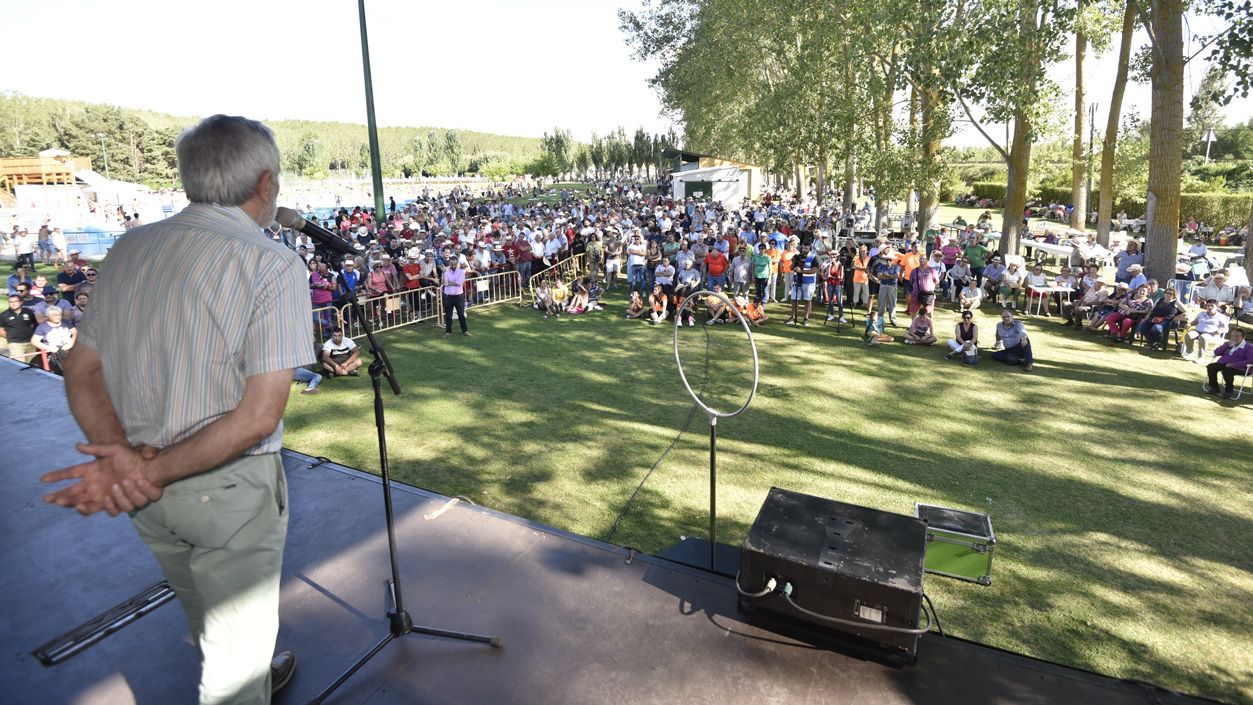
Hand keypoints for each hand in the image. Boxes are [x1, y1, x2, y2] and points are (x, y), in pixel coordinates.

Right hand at [42, 443, 162, 516]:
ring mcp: (104, 495)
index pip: (69, 475)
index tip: (43, 478)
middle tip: (52, 499)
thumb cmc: (131, 457)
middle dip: (60, 498)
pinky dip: (108, 504)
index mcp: (90, 472)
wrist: (149, 468)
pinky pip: (109, 510)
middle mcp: (94, 486)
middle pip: (72, 496)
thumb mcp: (114, 449)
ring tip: (80, 501)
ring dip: (82, 504)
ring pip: (87, 506)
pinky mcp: (117, 503)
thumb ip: (96, 448)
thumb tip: (77, 445)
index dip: (56, 476)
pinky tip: (107, 497)